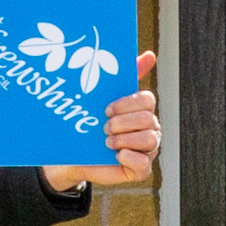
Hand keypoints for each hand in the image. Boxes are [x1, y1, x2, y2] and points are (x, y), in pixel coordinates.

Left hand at [49, 78, 163, 190]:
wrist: (75, 154)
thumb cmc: (92, 123)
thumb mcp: (104, 98)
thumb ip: (126, 76)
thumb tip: (150, 55)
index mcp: (143, 110)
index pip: (147, 100)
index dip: (126, 103)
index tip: (106, 109)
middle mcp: (150, 129)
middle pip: (147, 119)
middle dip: (121, 123)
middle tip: (104, 127)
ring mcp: (148, 150)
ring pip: (148, 139)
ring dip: (123, 139)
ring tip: (107, 142)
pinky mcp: (140, 170)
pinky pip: (143, 163)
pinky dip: (128, 157)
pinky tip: (116, 155)